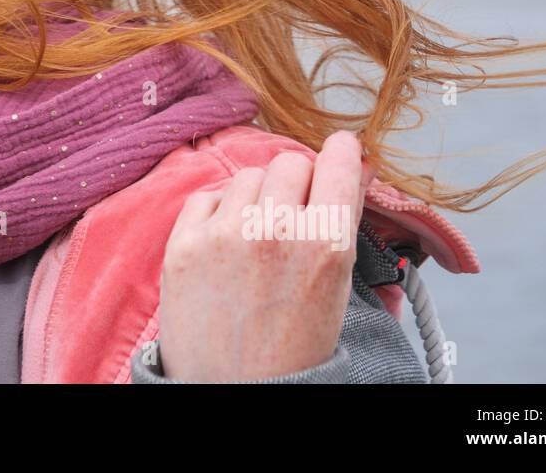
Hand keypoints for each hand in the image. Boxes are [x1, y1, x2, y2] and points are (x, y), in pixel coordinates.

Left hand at [156, 130, 375, 381]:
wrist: (237, 392)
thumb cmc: (293, 350)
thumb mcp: (339, 291)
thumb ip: (349, 227)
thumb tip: (362, 170)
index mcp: (327, 245)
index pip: (340, 160)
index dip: (342, 153)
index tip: (339, 154)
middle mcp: (277, 230)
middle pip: (292, 162)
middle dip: (299, 180)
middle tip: (296, 210)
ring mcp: (225, 234)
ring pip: (249, 175)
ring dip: (258, 196)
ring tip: (257, 236)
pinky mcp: (184, 244)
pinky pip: (206, 196)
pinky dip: (218, 212)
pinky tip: (225, 243)